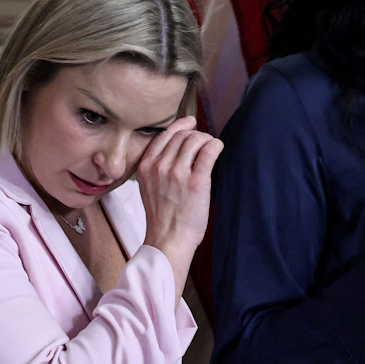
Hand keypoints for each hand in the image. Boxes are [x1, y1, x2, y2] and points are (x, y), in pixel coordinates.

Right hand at [138, 117, 222, 294]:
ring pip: (195, 140)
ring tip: (211, 148)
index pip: (165, 135)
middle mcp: (159, 167)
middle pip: (182, 136)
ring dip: (207, 140)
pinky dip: (215, 145)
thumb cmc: (162, 216)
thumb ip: (156, 166)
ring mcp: (177, 173)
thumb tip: (176, 147)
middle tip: (204, 143)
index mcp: (146, 166)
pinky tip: (218, 148)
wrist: (168, 240)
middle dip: (196, 135)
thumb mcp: (148, 187)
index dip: (181, 125)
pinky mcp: (196, 182)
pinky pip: (208, 151)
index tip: (191, 123)